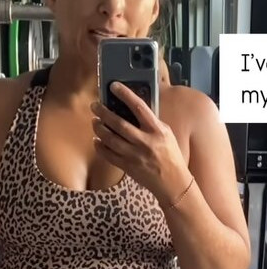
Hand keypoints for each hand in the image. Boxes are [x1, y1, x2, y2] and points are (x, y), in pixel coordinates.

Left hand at [91, 82, 190, 204]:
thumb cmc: (170, 155)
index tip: (113, 86)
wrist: (172, 182)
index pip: (139, 107)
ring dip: (99, 129)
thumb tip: (134, 110)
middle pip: (119, 123)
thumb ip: (151, 123)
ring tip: (95, 122)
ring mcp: (134, 155)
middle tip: (95, 106)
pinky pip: (108, 155)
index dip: (125, 95)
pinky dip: (100, 147)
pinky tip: (97, 140)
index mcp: (156, 130)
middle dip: (103, 112)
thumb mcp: (166, 134)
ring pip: (110, 139)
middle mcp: (144, 142)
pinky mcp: (127, 167)